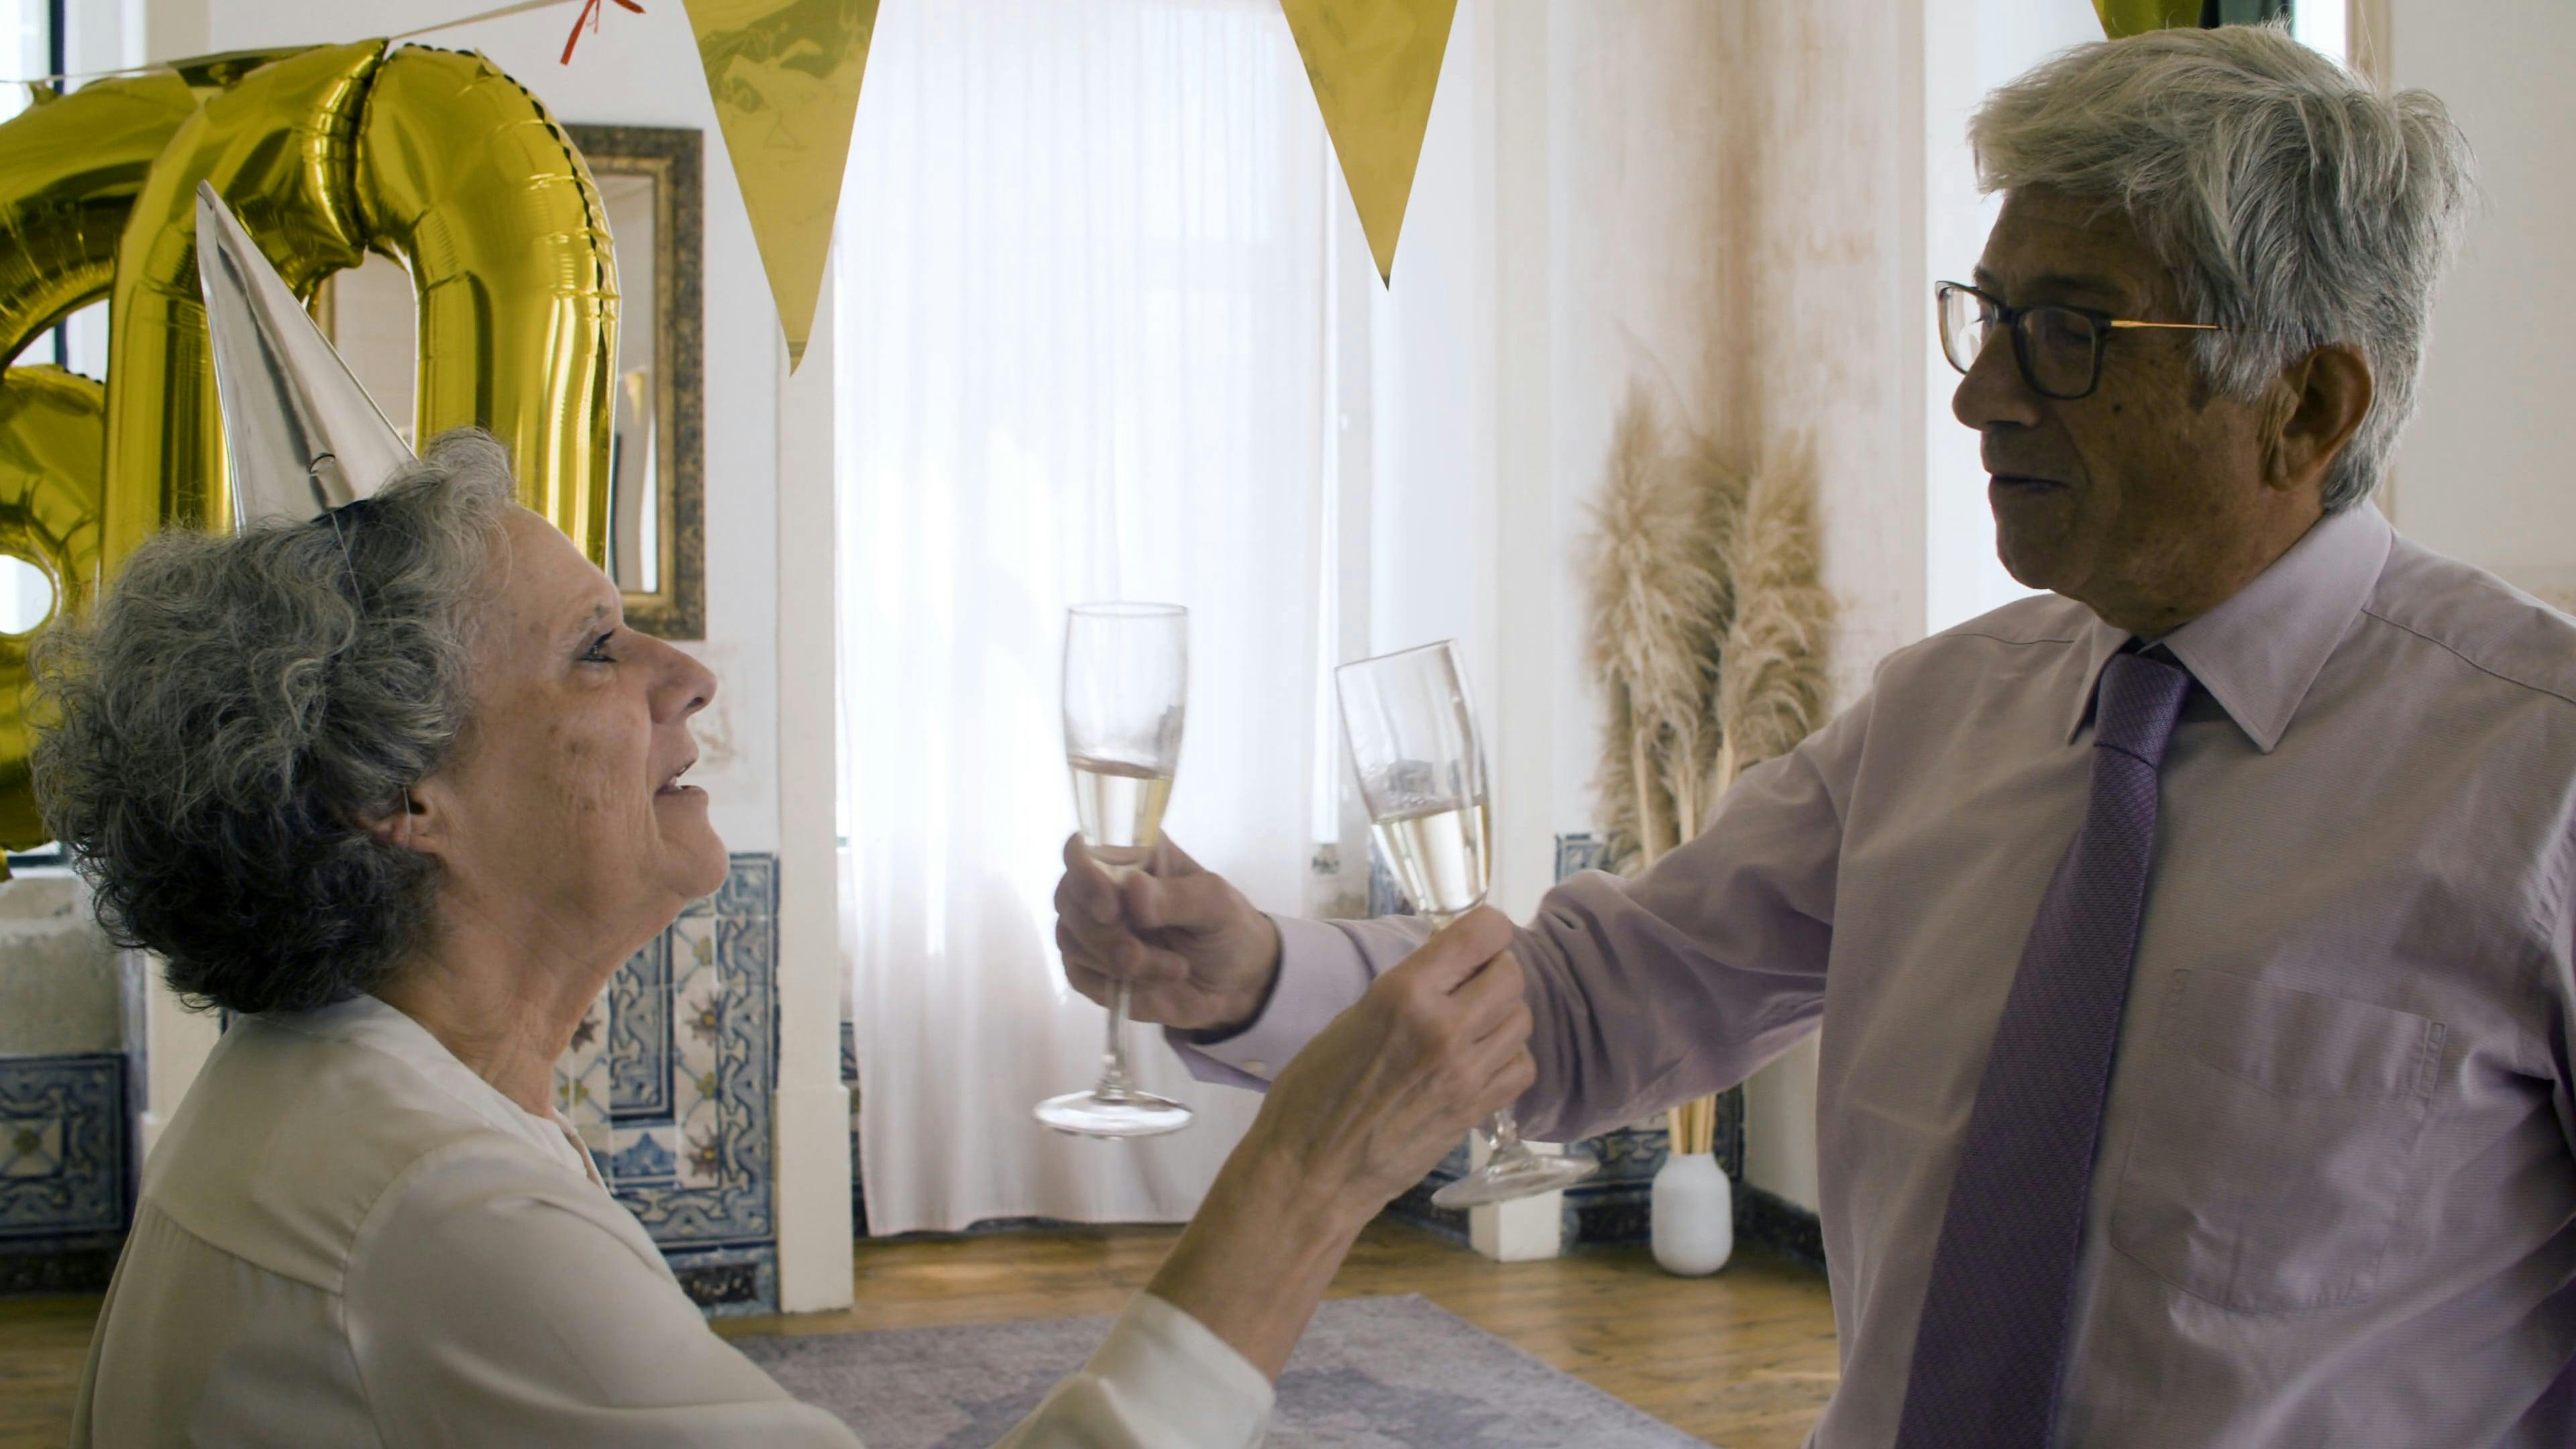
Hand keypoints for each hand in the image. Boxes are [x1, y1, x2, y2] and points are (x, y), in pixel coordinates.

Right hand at [1053, 833, 1281, 1031]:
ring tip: (1175, 969)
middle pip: (1068, 901)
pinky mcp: (1093, 970)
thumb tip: (1131, 890)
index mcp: (1132, 859)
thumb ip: (1176, 897)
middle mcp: (1103, 890)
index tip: (1110, 910)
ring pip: (1071, 941)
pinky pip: (1080, 976)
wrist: (1238, 984)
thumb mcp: (1216, 906)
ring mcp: (1093, 931)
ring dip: (1122, 963)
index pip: (1081, 854)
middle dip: (1106, 935)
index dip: (1085, 879)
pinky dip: (1116, 985)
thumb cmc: (1228, 928)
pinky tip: (1155, 985)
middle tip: (1143, 955)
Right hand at [1242, 907, 1535, 1228]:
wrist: (1313, 1171)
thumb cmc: (1312, 1092)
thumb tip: (1450, 972)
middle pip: (1511, 976)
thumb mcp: (1353, 1018)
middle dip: (1494, 972)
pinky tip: (1480, 1062)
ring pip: (1521, 1019)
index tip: (1479, 939)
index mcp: (1404, 994)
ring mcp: (1466, 1073)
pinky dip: (1508, 1058)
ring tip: (1471, 1025)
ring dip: (1502, 1015)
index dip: (1488, 930)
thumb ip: (1408, 992)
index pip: (1482, 935)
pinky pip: (1522, 1067)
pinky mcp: (1476, 1111)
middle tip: (1470, 984)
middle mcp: (1445, 1028)